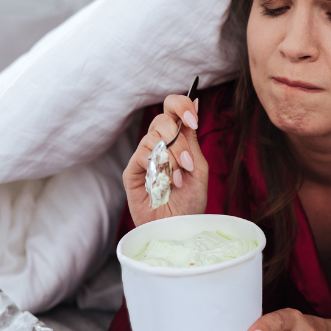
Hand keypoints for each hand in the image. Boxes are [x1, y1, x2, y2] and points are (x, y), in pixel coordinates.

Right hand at [122, 94, 207, 226]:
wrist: (178, 229)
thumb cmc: (190, 203)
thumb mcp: (198, 168)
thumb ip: (192, 138)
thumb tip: (194, 101)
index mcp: (175, 140)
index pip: (172, 108)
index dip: (181, 106)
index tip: (194, 121)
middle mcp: (158, 145)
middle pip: (161, 119)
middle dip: (178, 141)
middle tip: (187, 163)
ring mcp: (143, 157)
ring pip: (153, 139)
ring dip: (171, 160)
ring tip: (178, 181)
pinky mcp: (132, 171)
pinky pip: (142, 156)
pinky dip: (157, 169)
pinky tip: (165, 185)